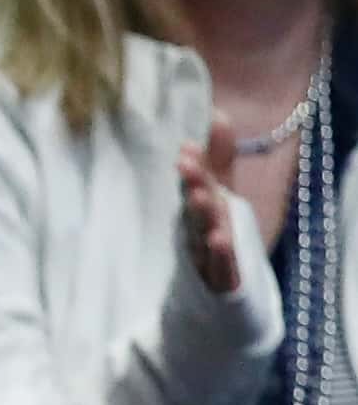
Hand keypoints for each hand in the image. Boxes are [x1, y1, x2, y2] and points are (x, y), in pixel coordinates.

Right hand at [180, 120, 242, 296]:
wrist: (213, 291)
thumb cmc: (211, 231)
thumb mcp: (219, 191)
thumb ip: (219, 156)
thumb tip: (218, 114)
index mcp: (196, 204)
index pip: (194, 181)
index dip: (194, 164)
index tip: (186, 147)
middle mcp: (196, 226)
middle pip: (195, 200)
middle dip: (194, 183)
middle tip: (184, 162)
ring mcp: (204, 252)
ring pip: (203, 229)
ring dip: (202, 213)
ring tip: (200, 196)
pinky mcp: (218, 277)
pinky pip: (220, 265)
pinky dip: (219, 254)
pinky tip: (219, 239)